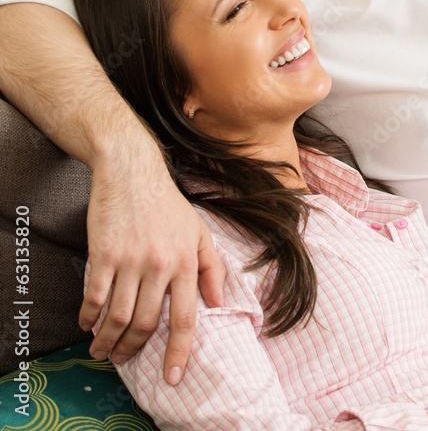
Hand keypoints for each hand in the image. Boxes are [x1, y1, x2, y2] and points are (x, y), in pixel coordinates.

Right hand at [80, 150, 223, 383]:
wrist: (132, 172)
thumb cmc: (167, 203)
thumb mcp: (198, 231)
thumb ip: (211, 268)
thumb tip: (217, 304)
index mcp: (185, 261)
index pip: (185, 318)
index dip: (179, 352)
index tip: (173, 377)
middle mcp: (159, 265)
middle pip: (146, 324)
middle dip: (134, 349)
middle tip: (124, 359)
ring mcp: (130, 260)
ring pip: (119, 317)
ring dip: (108, 340)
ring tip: (103, 350)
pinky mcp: (103, 254)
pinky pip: (94, 297)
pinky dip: (88, 317)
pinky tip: (87, 324)